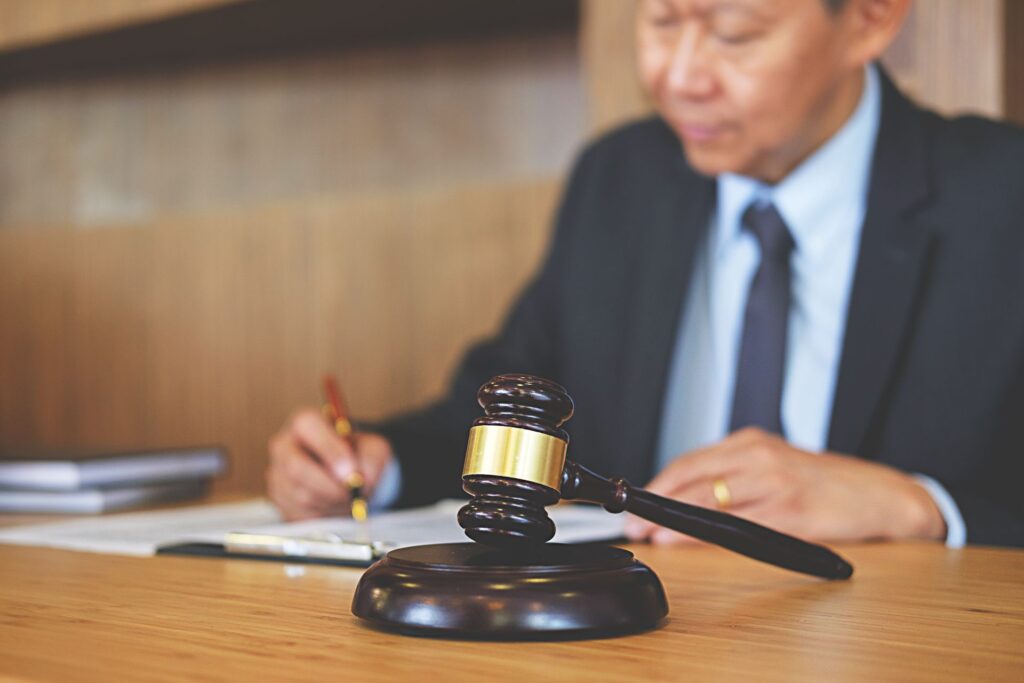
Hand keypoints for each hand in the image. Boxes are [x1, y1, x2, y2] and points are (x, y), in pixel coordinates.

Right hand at [266, 407, 394, 520]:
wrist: (347, 474)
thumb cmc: (356, 455)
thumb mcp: (373, 449)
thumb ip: (372, 459)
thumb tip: (364, 479)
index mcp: (306, 423)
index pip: (308, 426)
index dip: (330, 450)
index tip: (351, 471)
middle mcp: (284, 445)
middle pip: (295, 467)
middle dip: (329, 487)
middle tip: (352, 494)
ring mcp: (277, 474)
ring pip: (300, 495)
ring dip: (331, 503)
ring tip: (350, 498)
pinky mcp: (279, 500)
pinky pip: (299, 514)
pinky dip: (324, 515)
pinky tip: (336, 506)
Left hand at [623, 427, 946, 544]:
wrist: (880, 494)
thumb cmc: (823, 484)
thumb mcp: (773, 466)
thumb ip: (732, 476)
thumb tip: (682, 500)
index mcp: (752, 443)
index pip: (691, 461)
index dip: (658, 482)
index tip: (633, 501)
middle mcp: (760, 457)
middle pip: (694, 478)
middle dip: (657, 501)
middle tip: (630, 521)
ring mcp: (776, 484)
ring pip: (711, 500)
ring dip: (674, 519)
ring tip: (650, 533)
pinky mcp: (792, 513)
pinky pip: (739, 526)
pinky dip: (705, 534)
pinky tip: (686, 540)